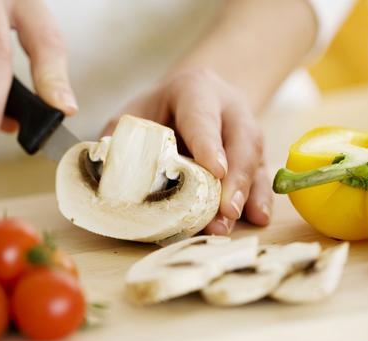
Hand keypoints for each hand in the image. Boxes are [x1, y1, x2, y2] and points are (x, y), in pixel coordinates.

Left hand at [102, 69, 272, 234]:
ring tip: (231, 222)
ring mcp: (246, 130)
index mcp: (196, 91)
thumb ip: (121, 138)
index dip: (208, 144)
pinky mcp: (255, 153)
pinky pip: (263, 174)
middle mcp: (229, 108)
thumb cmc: (159, 110)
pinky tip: (258, 218)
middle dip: (235, 178)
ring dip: (246, 193)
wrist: (192, 98)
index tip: (215, 171)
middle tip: (225, 211)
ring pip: (255, 158)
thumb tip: (104, 171)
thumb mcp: (135, 113)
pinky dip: (261, 197)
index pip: (203, 117)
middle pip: (240, 140)